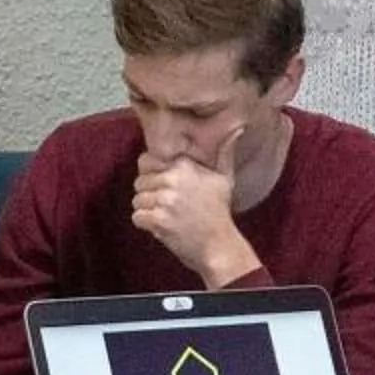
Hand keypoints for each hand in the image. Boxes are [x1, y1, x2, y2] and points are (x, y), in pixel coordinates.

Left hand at [132, 130, 261, 287]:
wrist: (219, 246)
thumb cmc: (220, 213)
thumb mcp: (225, 179)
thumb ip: (225, 152)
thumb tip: (237, 128)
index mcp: (184, 165)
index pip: (146, 160)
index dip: (151, 174)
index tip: (164, 187)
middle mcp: (173, 179)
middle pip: (139, 181)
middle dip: (149, 195)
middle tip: (168, 206)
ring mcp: (165, 200)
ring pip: (137, 200)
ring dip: (148, 211)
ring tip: (167, 216)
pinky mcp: (158, 219)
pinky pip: (137, 217)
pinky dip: (146, 225)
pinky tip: (162, 227)